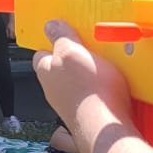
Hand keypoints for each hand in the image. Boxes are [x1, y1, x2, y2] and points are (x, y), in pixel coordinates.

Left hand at [31, 20, 133, 135]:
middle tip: (89, 51)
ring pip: (73, 85)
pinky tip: (110, 88)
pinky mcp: (86, 114)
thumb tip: (50, 25)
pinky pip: (89, 97)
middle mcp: (53, 90)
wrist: (105, 127)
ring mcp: (68, 104)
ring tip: (104, 68)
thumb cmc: (89, 89)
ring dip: (86, 76)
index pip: (41, 55)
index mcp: (46, 71)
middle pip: (58, 71)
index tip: (65, 36)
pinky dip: (97, 92)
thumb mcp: (73, 51)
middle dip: (71, 61)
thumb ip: (61, 38)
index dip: (52, 45)